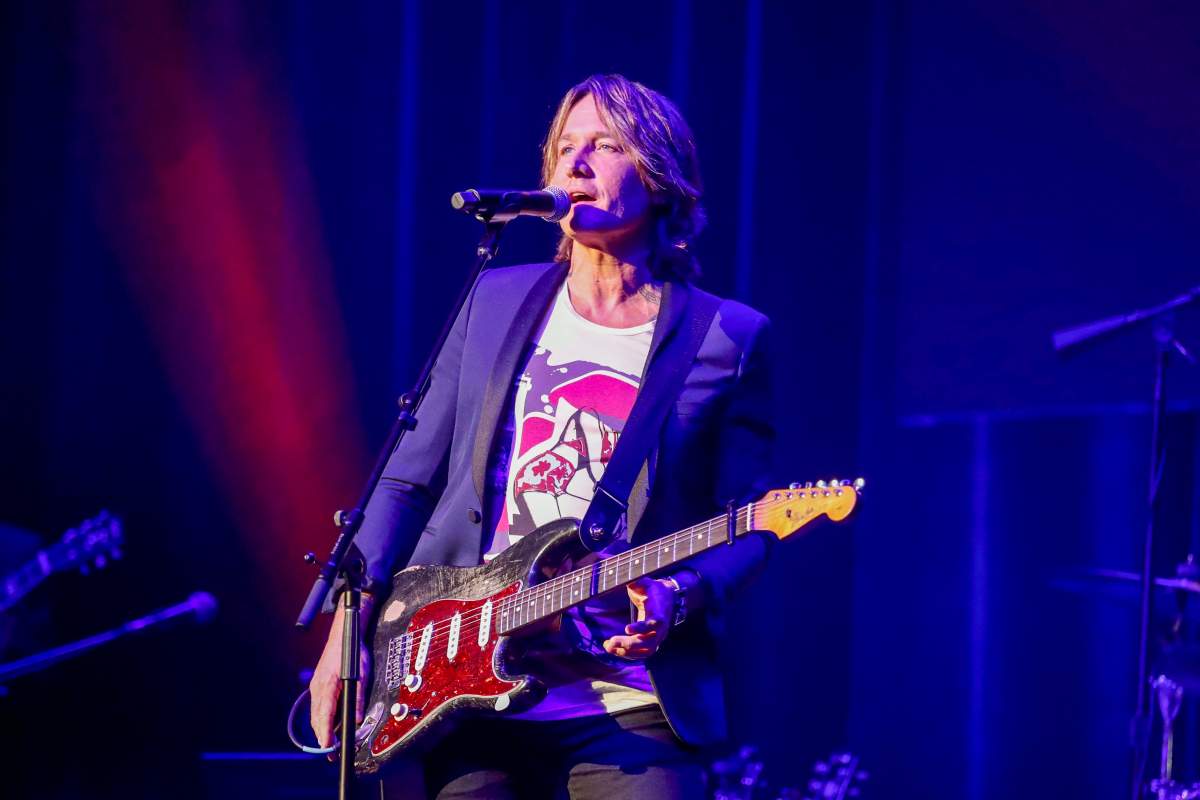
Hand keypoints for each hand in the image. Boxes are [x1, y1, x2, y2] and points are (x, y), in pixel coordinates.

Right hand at [309, 599, 372, 758]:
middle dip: (322, 737)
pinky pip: (318, 706)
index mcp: (328, 684)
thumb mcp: (362, 674)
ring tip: (329, 744)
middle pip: (317, 717)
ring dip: (321, 729)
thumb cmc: (352, 652)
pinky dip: (321, 718)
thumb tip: (357, 717)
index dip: (325, 732)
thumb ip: (358, 696)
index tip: (327, 745)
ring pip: (316, 713)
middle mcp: (318, 687)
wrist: (342, 636)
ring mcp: (316, 686)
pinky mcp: (318, 685)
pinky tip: (328, 726)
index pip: (324, 714)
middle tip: (330, 752)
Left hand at [602, 577, 675, 659]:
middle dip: (628, 644)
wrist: (666, 597)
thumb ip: (636, 582)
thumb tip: (627, 580)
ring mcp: (658, 637)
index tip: (627, 628)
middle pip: (648, 642)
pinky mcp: (652, 642)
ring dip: (627, 652)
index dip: (641, 628)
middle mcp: (661, 628)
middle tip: (610, 641)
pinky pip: (641, 653)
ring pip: (646, 651)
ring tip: (608, 647)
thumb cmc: (651, 589)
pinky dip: (627, 653)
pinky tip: (613, 648)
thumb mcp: (645, 582)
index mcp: (659, 612)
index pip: (654, 623)